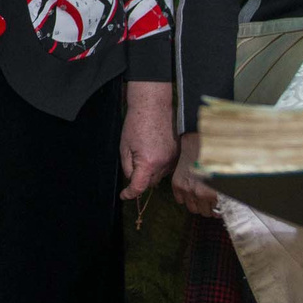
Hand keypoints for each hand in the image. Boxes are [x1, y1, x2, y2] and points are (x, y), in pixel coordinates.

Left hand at [120, 84, 178, 199]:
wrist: (153, 106)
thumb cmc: (136, 124)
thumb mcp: (125, 148)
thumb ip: (128, 167)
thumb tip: (132, 180)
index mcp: (148, 163)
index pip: (139, 187)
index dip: (130, 193)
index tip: (124, 195)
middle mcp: (164, 164)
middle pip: (150, 183)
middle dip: (141, 179)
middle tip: (133, 163)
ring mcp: (173, 159)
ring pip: (159, 175)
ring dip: (151, 171)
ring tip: (145, 153)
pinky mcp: (178, 153)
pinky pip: (168, 167)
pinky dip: (160, 164)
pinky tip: (154, 151)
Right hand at [171, 132, 220, 217]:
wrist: (197, 144)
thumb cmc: (213, 159)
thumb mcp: (223, 177)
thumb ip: (224, 193)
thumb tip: (223, 208)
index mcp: (212, 192)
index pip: (215, 213)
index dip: (218, 211)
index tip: (218, 208)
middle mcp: (198, 193)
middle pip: (204, 212)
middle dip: (208, 208)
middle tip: (210, 202)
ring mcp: (186, 190)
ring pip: (192, 209)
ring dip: (197, 205)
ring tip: (200, 198)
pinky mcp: (176, 185)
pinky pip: (180, 200)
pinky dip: (185, 198)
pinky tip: (190, 190)